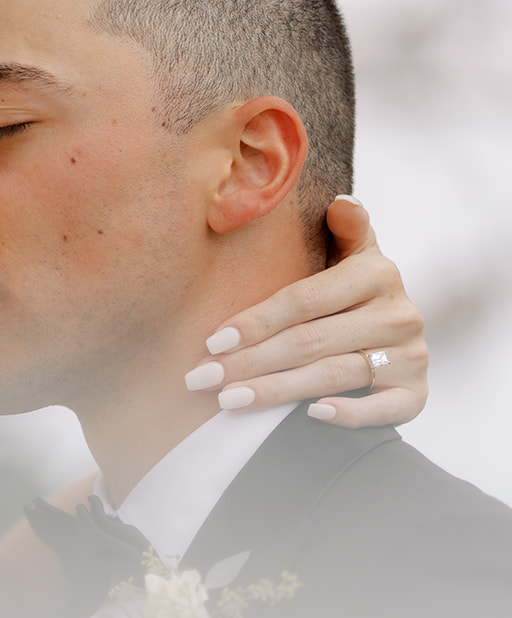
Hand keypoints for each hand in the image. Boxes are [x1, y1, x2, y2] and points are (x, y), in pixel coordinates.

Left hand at [184, 197, 427, 426]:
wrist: (394, 341)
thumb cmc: (348, 297)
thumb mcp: (349, 257)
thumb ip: (344, 231)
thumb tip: (340, 202)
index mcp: (377, 272)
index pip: (304, 299)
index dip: (256, 320)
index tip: (212, 341)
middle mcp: (400, 314)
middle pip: (310, 341)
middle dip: (249, 362)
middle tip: (201, 379)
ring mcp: (411, 356)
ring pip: (334, 376)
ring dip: (276, 391)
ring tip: (228, 400)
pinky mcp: (417, 394)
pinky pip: (384, 409)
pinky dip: (350, 414)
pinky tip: (311, 415)